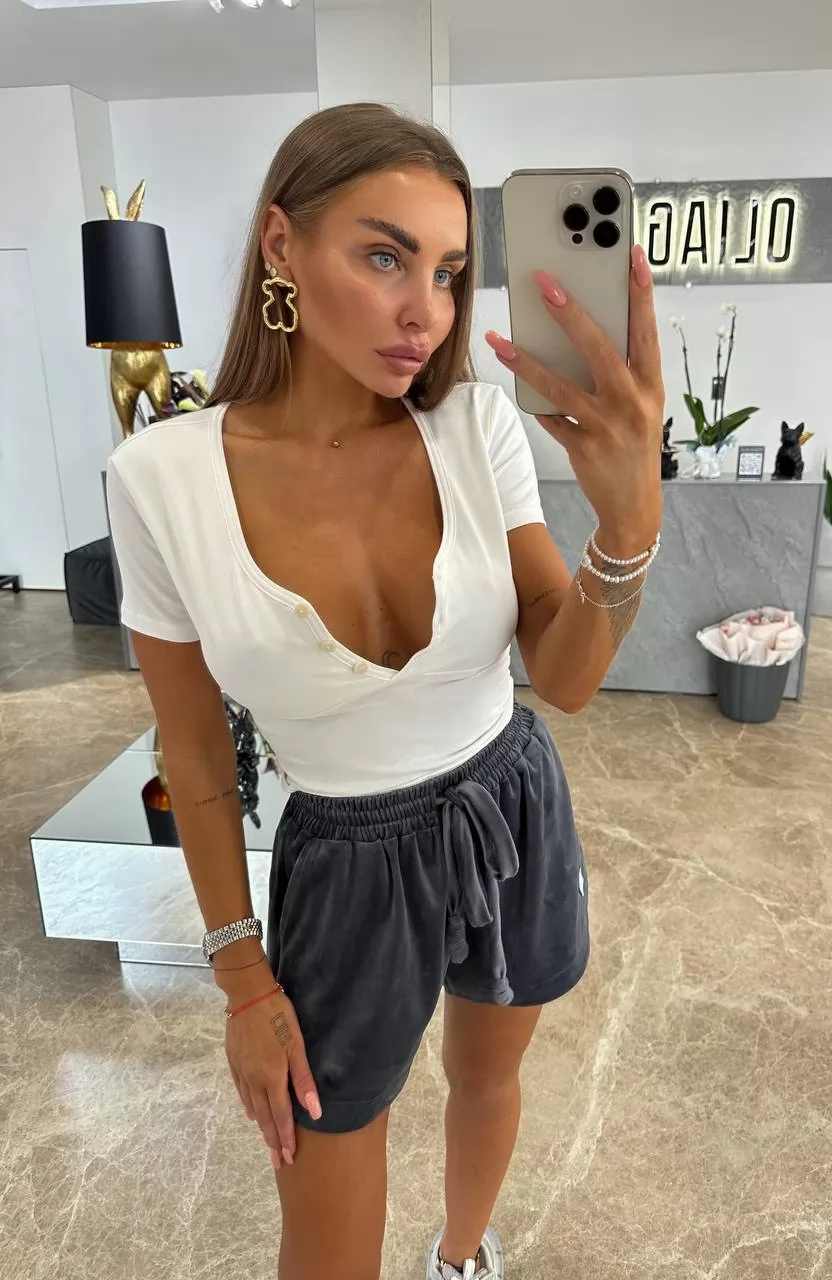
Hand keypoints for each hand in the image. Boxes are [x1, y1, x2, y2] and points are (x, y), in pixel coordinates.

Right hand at [225, 986, 320, 1168]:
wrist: (247, 995)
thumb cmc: (278, 1016)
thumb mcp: (296, 1045)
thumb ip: (304, 1080)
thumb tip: (315, 1112)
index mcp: (271, 1078)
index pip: (281, 1116)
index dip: (285, 1139)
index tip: (289, 1159)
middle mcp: (254, 1080)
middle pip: (265, 1118)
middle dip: (272, 1141)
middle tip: (278, 1162)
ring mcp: (242, 1072)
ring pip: (252, 1107)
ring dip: (262, 1127)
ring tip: (268, 1142)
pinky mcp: (234, 1062)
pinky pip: (242, 1092)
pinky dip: (249, 1107)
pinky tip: (252, 1113)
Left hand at [485, 244, 664, 542]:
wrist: (633, 506)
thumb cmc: (634, 445)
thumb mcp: (641, 406)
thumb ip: (622, 371)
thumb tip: (582, 330)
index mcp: (651, 386)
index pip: (646, 331)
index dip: (640, 293)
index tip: (630, 255)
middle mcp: (632, 404)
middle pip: (599, 350)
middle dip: (571, 314)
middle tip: (545, 283)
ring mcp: (606, 427)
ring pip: (560, 386)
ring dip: (526, 361)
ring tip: (500, 340)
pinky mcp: (583, 448)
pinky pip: (549, 418)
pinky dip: (534, 402)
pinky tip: (515, 382)